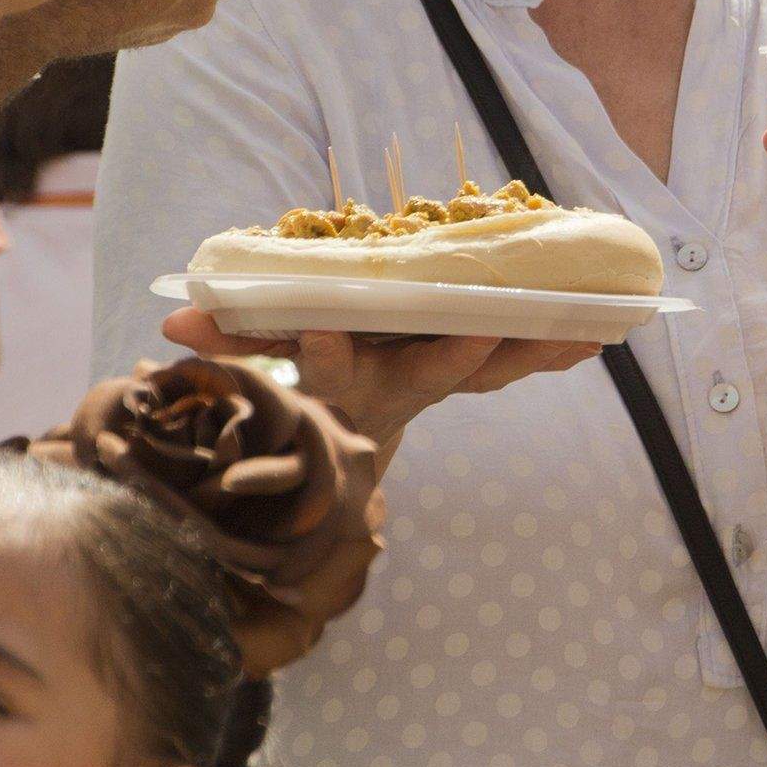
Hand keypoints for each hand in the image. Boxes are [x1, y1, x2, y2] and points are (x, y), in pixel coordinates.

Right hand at [159, 308, 598, 456]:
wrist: (346, 439)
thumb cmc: (306, 380)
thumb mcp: (262, 366)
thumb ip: (225, 341)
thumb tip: (166, 331)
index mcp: (341, 380)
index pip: (330, 365)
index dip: (328, 349)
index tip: (326, 330)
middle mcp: (393, 388)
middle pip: (433, 374)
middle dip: (464, 353)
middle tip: (497, 328)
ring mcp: (432, 382)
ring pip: (489, 369)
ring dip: (533, 352)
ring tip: (582, 334)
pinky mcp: (467, 370)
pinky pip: (515, 362)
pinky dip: (553, 347)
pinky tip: (600, 331)